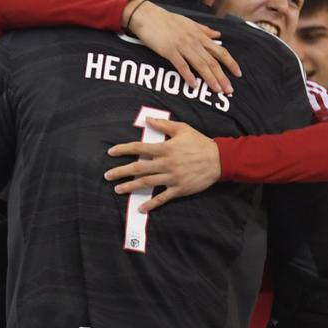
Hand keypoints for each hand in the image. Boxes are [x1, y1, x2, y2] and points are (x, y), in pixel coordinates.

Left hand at [105, 118, 220, 208]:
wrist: (219, 159)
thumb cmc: (200, 143)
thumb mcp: (183, 129)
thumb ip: (164, 126)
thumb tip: (148, 120)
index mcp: (165, 149)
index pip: (139, 149)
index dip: (123, 150)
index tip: (111, 152)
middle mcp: (166, 164)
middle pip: (139, 168)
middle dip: (121, 172)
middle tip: (107, 175)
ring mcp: (172, 178)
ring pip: (147, 183)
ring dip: (130, 187)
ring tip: (118, 189)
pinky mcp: (179, 189)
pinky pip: (162, 198)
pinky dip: (151, 204)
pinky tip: (141, 208)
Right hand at [125, 0, 239, 95]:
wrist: (147, 15)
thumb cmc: (167, 20)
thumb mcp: (189, 23)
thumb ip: (204, 30)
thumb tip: (218, 34)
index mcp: (200, 35)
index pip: (220, 51)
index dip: (230, 63)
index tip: (238, 74)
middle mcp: (194, 41)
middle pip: (212, 61)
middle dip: (223, 77)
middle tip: (229, 91)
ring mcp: (182, 46)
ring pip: (200, 64)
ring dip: (210, 78)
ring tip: (217, 90)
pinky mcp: (169, 51)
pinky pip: (181, 65)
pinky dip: (188, 75)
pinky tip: (193, 85)